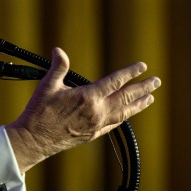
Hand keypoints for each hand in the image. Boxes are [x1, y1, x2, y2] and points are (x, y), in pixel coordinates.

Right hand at [4, 47, 159, 170]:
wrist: (34, 139)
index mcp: (88, 97)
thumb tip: (59, 51)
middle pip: (126, 98)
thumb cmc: (39, 112)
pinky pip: (114, 125)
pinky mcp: (92, 135)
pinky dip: (124, 118)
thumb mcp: (48, 85)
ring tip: (150, 98)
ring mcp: (96, 125)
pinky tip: (128, 114)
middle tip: (156, 82)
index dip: (130, 73)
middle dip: (143, 88)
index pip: (116, 81)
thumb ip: (58, 67)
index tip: (142, 67)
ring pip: (124, 113)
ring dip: (138, 105)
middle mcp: (97, 111)